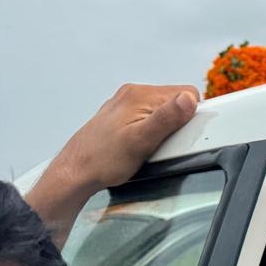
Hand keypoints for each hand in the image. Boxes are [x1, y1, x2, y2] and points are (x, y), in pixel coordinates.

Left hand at [27, 83, 199, 246]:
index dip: (189, 117)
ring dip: (164, 129)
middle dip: (176, 124)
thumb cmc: (103, 160)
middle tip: (161, 145)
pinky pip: (149, 118)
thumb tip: (189, 99)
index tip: (178, 135)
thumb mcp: (142, 141)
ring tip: (149, 147)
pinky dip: (151, 132)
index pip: (187, 94)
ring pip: (163, 111)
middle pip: (175, 102)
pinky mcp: (123, 115)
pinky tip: (140, 146)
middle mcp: (132, 94)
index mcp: (140, 95)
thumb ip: (167, 118)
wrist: (76, 171)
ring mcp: (126, 104)